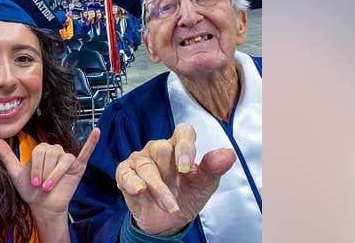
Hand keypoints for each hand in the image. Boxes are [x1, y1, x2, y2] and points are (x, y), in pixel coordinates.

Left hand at [0, 128, 99, 216]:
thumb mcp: (15, 172)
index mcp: (43, 150)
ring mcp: (68, 158)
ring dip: (55, 174)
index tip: (33, 182)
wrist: (43, 205)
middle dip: (44, 172)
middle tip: (42, 185)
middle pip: (51, 153)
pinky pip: (86, 151)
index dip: (36, 167)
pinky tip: (97, 131)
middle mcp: (56, 151)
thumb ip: (6, 155)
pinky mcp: (79, 166)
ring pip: (63, 159)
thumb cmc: (30, 190)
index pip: (40, 150)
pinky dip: (92, 142)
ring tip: (50, 186)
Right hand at [115, 124, 235, 235]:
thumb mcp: (204, 186)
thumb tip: (228, 154)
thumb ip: (214, 169)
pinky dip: (132, 182)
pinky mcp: (125, 173)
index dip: (185, 145)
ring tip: (169, 206)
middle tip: (179, 193)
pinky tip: (140, 191)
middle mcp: (158, 149)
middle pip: (161, 149)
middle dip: (170, 174)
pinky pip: (125, 173)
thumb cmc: (186, 196)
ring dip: (157, 188)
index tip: (186, 167)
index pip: (183, 132)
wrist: (167, 221)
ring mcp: (140, 160)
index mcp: (180, 147)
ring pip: (145, 165)